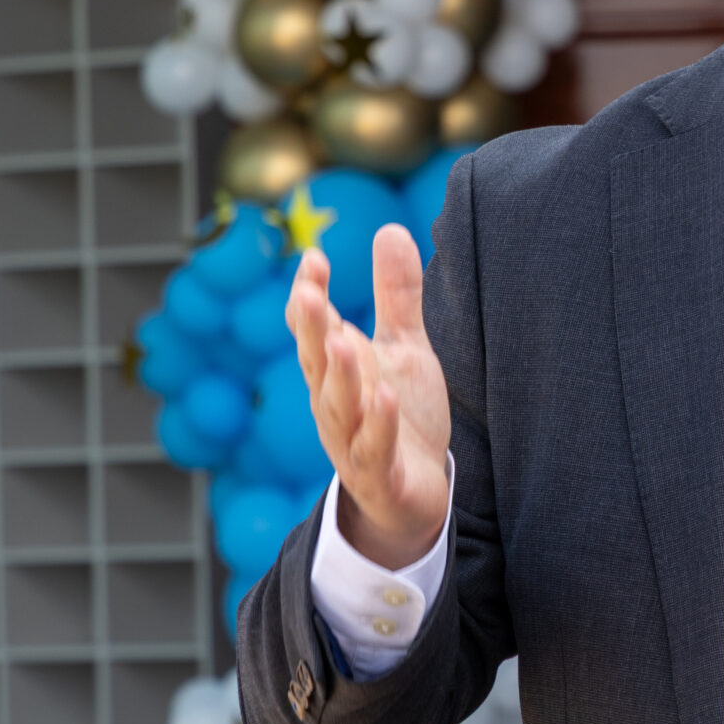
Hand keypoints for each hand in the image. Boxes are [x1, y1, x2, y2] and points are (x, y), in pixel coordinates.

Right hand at [285, 226, 452, 569]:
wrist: (414, 494)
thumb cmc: (401, 415)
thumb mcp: (403, 349)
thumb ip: (396, 295)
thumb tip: (391, 229)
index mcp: (336, 371)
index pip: (313, 329)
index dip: (309, 296)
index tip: (313, 258)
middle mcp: (334, 404)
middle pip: (316, 363)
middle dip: (311, 330)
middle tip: (309, 293)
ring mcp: (352, 441)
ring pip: (338, 406)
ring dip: (339, 376)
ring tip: (343, 341)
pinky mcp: (378, 474)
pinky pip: (373, 449)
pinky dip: (377, 425)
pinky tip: (384, 399)